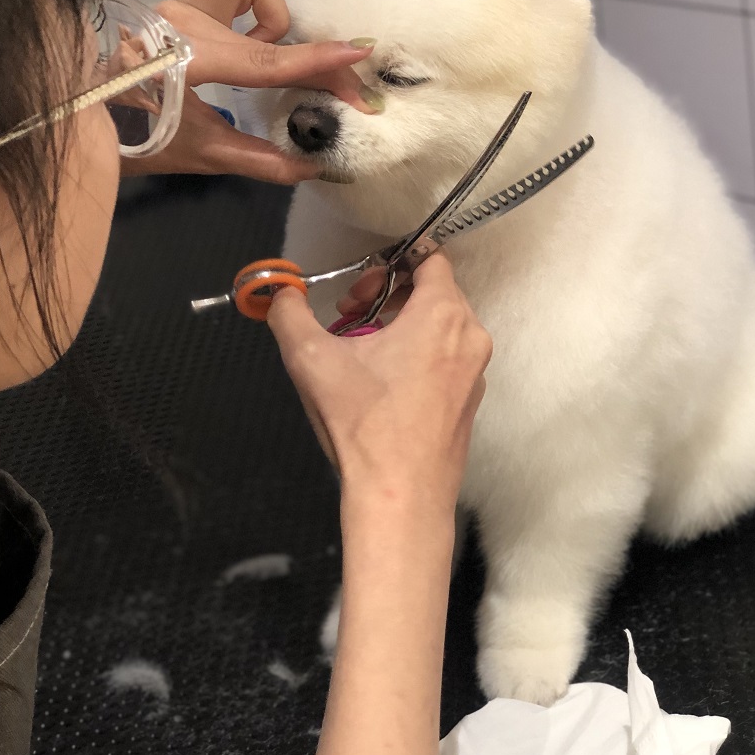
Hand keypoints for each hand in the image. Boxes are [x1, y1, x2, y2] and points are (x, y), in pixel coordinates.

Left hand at [122, 0, 375, 183]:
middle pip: (266, 18)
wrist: (71, 113)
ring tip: (252, 50)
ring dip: (258, 11)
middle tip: (306, 84)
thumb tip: (312, 168)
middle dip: (298, 49)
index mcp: (187, 59)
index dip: (316, 62)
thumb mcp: (196, 154)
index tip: (357, 56)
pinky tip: (222, 15)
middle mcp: (181, 19)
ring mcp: (172, 2)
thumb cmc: (129, 137)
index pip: (266, 60)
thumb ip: (258, 160)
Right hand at [267, 256, 491, 515]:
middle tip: (350, 315)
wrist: (400, 498)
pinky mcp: (470, 400)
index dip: (391, 261)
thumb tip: (279, 294)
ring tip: (360, 349)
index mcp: (442, 314)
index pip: (431, 257)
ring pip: (441, 324)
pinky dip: (418, 353)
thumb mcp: (311, 358)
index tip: (360, 285)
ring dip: (401, 323)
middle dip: (388, 293)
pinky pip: (447, 356)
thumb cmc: (364, 426)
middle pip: (434, 289)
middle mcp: (470, 336)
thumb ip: (289, 314)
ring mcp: (475, 371)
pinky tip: (381, 382)